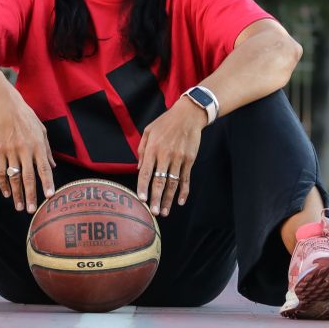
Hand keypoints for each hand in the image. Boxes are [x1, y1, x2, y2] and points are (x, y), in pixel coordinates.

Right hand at [0, 95, 55, 212]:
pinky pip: (1, 171)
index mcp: (38, 146)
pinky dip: (3, 184)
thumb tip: (53, 166)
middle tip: (32, 210)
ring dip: (17, 193)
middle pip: (28, 177)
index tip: (49, 197)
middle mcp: (25, 150)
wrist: (6, 107)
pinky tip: (7, 193)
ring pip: (14, 177)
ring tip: (19, 207)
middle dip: (31, 195)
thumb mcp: (41, 131)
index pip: (44, 169)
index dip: (47, 183)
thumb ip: (47, 150)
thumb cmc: (27, 118)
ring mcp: (11, 151)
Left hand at [136, 98, 204, 216]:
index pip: (146, 172)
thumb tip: (139, 169)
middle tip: (154, 212)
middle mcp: (166, 155)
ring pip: (173, 183)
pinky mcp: (189, 160)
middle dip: (156, 198)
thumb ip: (142, 150)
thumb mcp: (149, 131)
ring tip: (164, 211)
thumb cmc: (165, 123)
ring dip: (168, 199)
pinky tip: (180, 201)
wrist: (188, 115)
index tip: (142, 199)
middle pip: (160, 181)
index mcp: (153, 148)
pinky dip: (184, 191)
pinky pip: (186, 179)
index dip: (143, 187)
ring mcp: (179, 159)